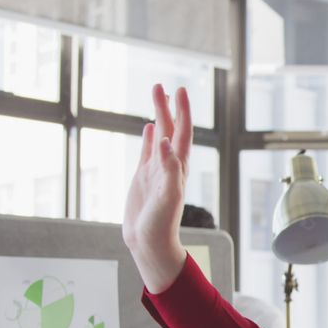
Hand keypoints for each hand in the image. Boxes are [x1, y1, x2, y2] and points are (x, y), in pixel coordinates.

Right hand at [122, 84, 192, 292]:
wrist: (149, 242)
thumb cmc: (161, 223)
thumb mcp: (168, 195)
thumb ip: (169, 169)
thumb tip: (167, 141)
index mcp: (179, 167)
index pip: (183, 133)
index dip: (182, 112)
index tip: (179, 91)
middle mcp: (170, 165)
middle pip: (171, 129)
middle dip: (168, 107)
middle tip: (162, 85)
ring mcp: (156, 170)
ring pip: (159, 136)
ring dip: (159, 117)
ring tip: (156, 96)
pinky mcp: (143, 178)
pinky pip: (147, 152)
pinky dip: (149, 138)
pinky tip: (148, 127)